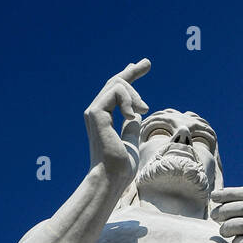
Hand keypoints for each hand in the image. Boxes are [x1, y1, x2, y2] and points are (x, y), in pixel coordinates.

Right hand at [84, 59, 150, 188]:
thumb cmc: (120, 168)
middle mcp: (96, 112)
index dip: (129, 77)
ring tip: (144, 109)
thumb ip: (131, 127)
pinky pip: (115, 91)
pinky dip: (128, 99)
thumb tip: (136, 114)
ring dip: (134, 94)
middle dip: (132, 71)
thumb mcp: (131, 142)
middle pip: (114, 82)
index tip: (142, 66)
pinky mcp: (96, 112)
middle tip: (148, 63)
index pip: (115, 91)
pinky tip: (134, 113)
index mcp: (104, 119)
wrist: (111, 179)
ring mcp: (94, 111)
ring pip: (116, 84)